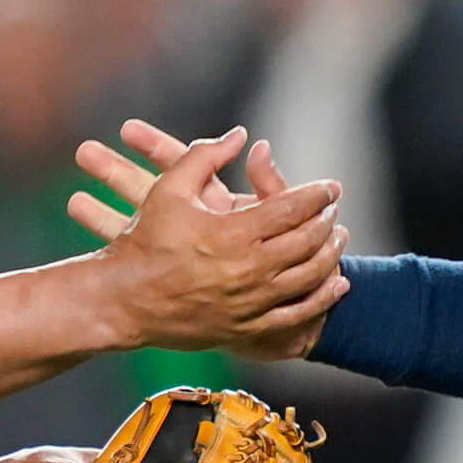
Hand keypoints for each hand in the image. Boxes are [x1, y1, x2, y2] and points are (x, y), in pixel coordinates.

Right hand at [77, 124, 348, 357]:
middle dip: (327, 222)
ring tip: (339, 239)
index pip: (291, 209)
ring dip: (331, 255)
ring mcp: (249, 303)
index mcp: (232, 233)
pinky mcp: (246, 328)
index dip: (316, 195)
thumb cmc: (144, 241)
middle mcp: (247, 270)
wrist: (123, 301)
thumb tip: (239, 135)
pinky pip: (297, 314)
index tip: (331, 186)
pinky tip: (337, 284)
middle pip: (307, 242)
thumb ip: (205, 155)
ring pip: (309, 278)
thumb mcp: (169, 190)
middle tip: (334, 209)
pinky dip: (323, 299)